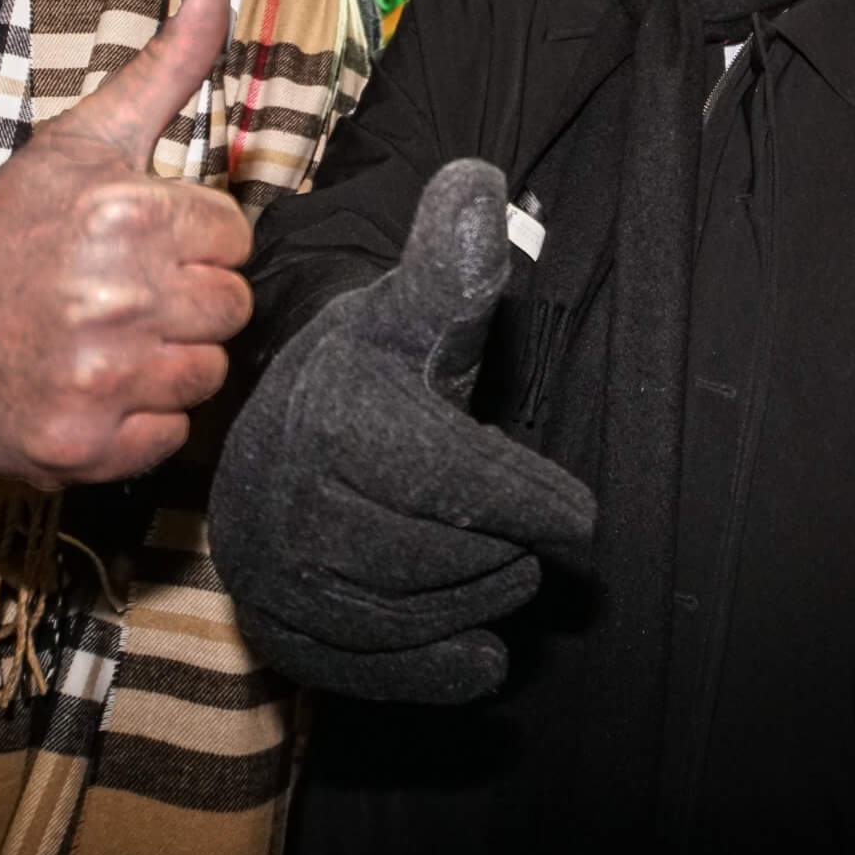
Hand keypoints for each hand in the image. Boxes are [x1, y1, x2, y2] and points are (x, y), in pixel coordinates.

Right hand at [0, 0, 252, 486]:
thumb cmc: (10, 221)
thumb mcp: (85, 136)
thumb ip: (169, 65)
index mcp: (126, 217)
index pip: (236, 239)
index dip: (197, 238)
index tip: (147, 240)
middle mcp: (114, 301)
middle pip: (230, 309)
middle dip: (189, 298)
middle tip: (128, 290)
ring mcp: (95, 379)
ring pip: (206, 376)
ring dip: (169, 360)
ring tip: (112, 337)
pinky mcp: (77, 445)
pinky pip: (168, 437)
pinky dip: (139, 420)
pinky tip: (96, 385)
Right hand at [209, 157, 597, 704]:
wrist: (280, 433)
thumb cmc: (371, 371)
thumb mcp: (414, 314)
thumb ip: (454, 266)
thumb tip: (478, 184)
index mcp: (334, 415)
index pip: (452, 482)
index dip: (528, 504)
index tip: (580, 517)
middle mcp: (289, 497)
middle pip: (437, 557)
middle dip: (500, 552)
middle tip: (526, 537)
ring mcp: (274, 570)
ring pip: (408, 616)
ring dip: (473, 601)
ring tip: (499, 568)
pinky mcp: (278, 628)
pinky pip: (367, 671)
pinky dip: (433, 671)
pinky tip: (477, 652)